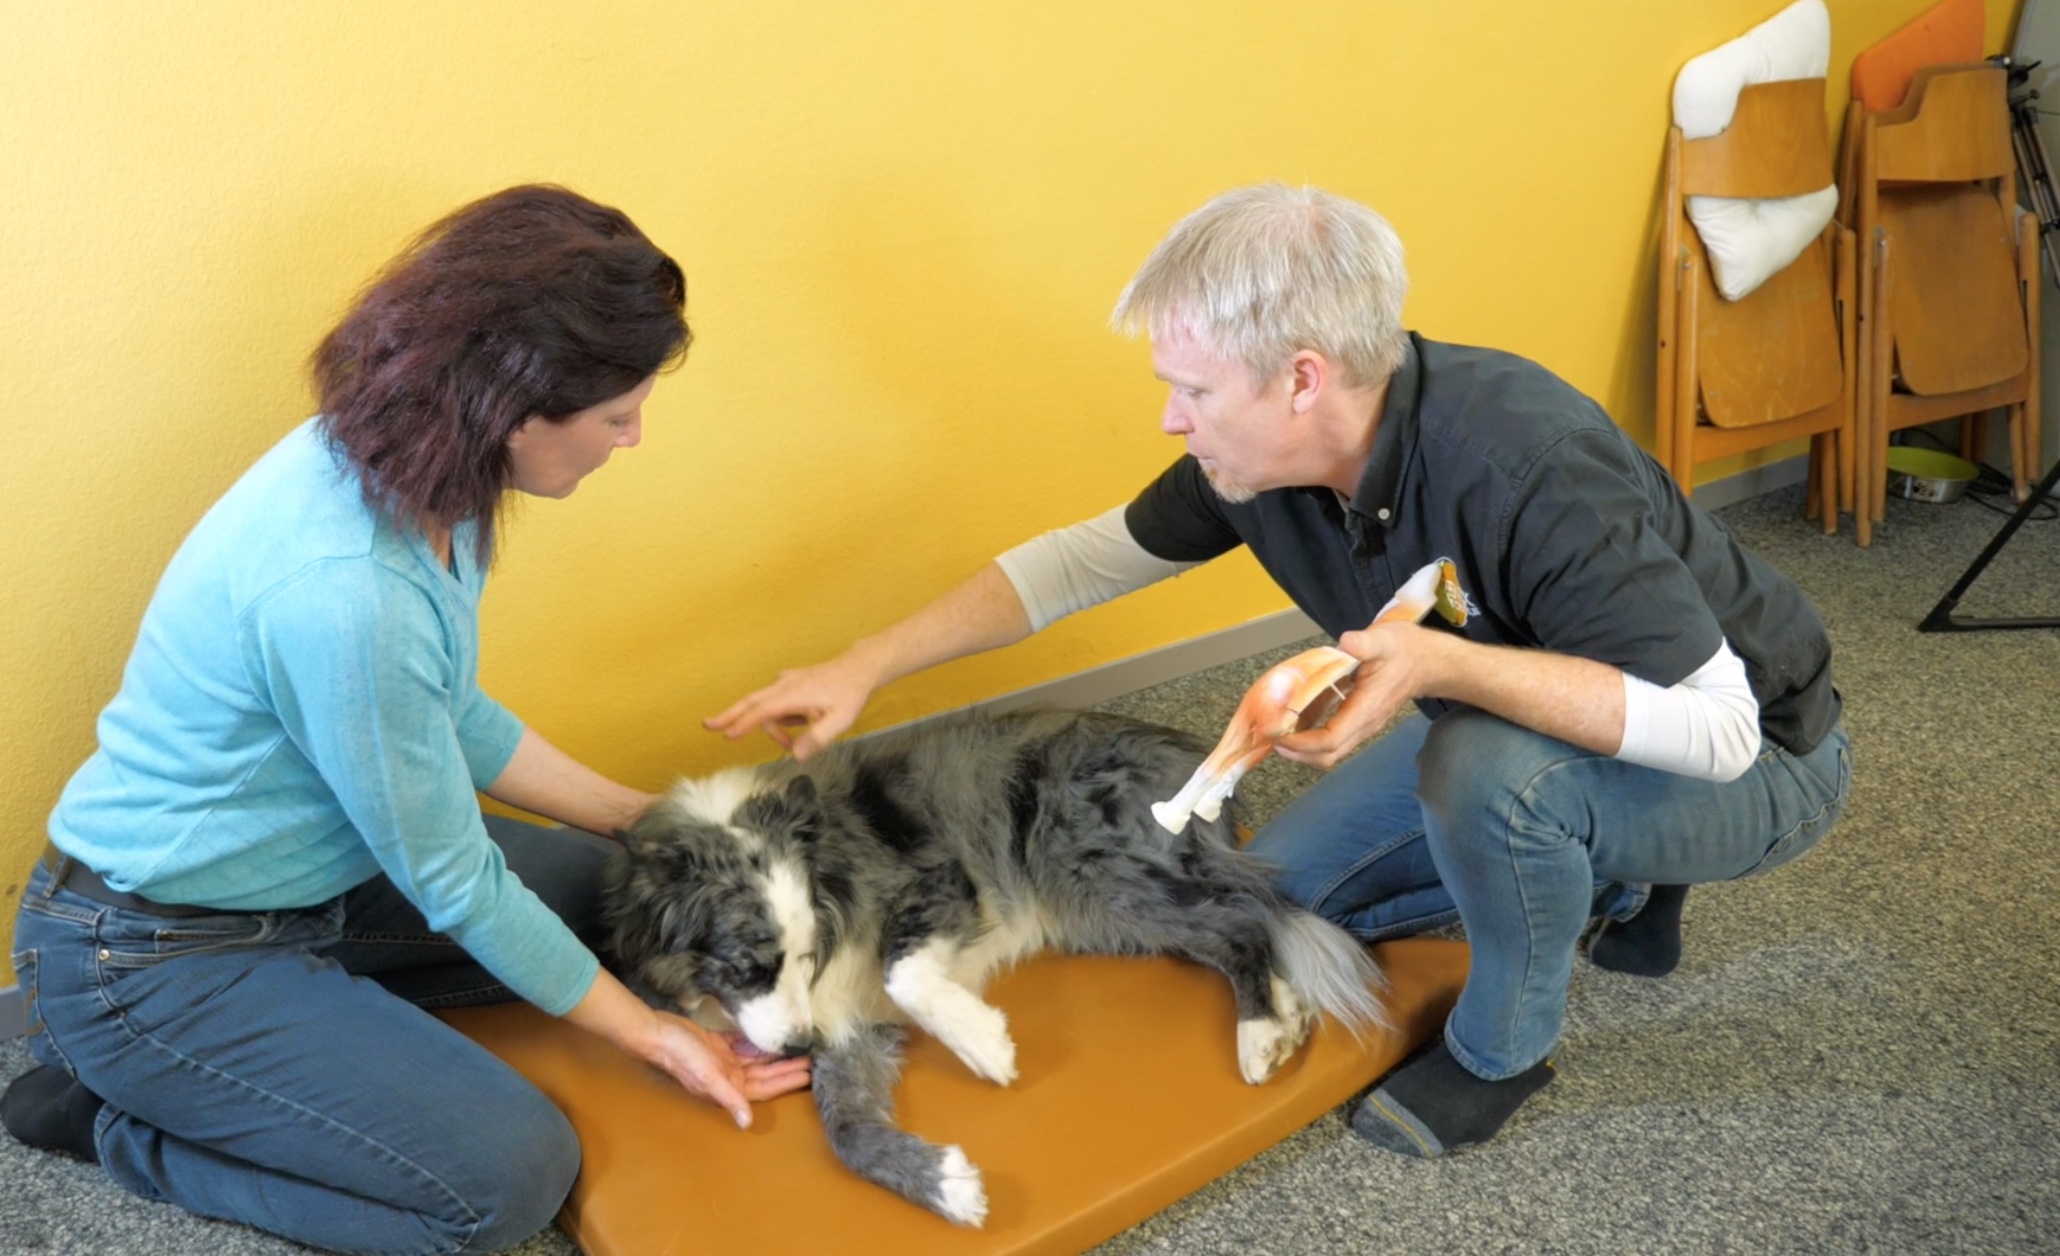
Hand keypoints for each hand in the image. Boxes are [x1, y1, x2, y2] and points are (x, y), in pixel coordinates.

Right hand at [645, 1011, 811, 1127]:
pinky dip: (758, 1043)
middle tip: (813, 1060)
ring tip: (798, 1048)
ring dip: (775, 1056)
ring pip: (757, 1060)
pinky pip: (744, 1045)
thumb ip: (730, 1099)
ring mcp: (723, 1061)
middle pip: (765, 1074)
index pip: (766, 1087)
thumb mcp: (709, 1077)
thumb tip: (747, 1123)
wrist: (658, 1033)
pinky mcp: (718, 1045)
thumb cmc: (683, 1056)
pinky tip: (772, 1038)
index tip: (809, 1076)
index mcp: (729, 1087)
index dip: (787, 1082)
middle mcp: (729, 1077)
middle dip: (787, 1068)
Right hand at [704, 652, 882, 760]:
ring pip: (765, 706)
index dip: (744, 723)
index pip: (762, 711)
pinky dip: (779, 718)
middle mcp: (784, 685)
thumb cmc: (850, 693)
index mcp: (794, 694)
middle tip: (708, 725)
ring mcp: (785, 682)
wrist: (860, 668)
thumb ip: (817, 738)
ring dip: (772, 727)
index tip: (727, 734)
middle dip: (729, 715)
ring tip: (791, 742)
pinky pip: (775, 703)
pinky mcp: (790, 683)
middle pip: (750, 702)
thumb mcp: (840, 720)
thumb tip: (796, 756)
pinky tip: (803, 720)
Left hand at [1274, 621, 1444, 768]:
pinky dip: (1309, 735)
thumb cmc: (1406, 651)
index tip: (1278, 733)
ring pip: (1329, 751)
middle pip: (1327, 755)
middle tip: (1269, 736)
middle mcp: (1363, 725)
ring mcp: (1361, 725)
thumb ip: (1366, 643)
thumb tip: (1347, 643)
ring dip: (1301, 747)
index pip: (1331, 739)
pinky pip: (1331, 738)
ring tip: (1276, 730)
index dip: (1302, 743)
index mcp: (1366, 709)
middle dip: (1295, 751)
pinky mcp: (1358, 721)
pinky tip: (1293, 718)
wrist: (1428, 662)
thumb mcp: (1385, 639)